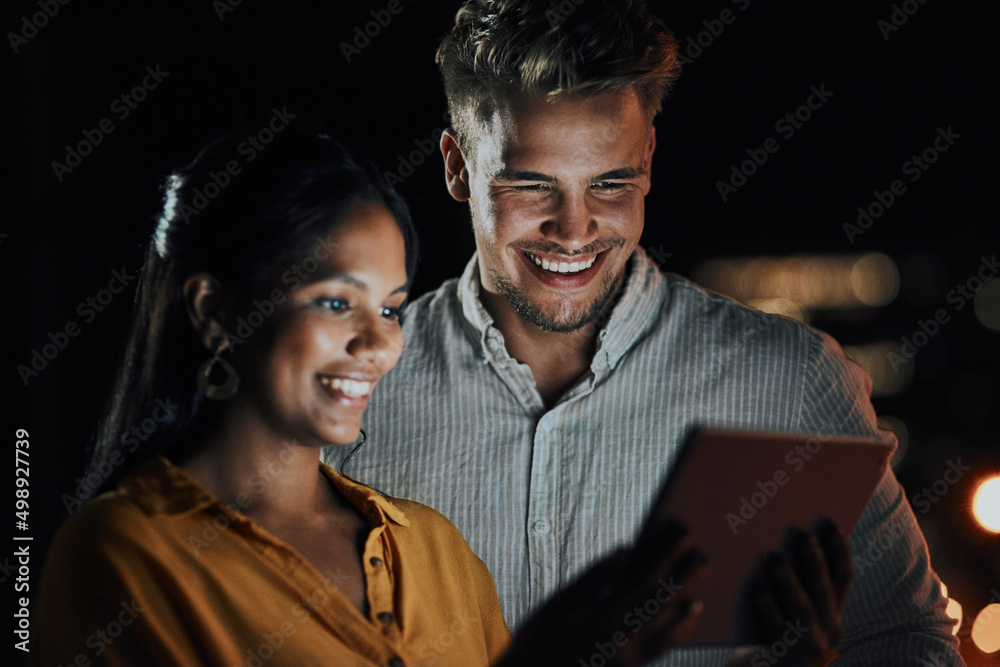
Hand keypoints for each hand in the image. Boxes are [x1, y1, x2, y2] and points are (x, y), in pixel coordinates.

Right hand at [496, 518, 707, 666]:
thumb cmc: (537, 642)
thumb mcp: (557, 605)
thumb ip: (594, 578)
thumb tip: (626, 552)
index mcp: (599, 619)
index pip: (643, 579)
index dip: (666, 554)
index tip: (681, 533)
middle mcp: (619, 642)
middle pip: (663, 602)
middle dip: (686, 573)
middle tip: (704, 552)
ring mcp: (628, 662)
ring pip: (670, 626)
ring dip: (688, 596)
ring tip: (702, 572)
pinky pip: (665, 648)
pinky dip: (681, 626)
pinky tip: (691, 608)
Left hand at [730, 517, 851, 666]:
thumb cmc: (773, 632)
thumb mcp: (790, 602)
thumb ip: (797, 573)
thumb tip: (798, 533)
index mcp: (831, 611)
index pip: (842, 577)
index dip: (840, 553)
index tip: (834, 528)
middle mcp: (826, 629)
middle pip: (822, 591)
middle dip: (814, 563)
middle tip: (803, 536)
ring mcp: (808, 645)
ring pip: (802, 610)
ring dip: (789, 582)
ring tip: (773, 557)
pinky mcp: (784, 658)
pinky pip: (777, 629)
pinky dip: (768, 608)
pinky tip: (757, 591)